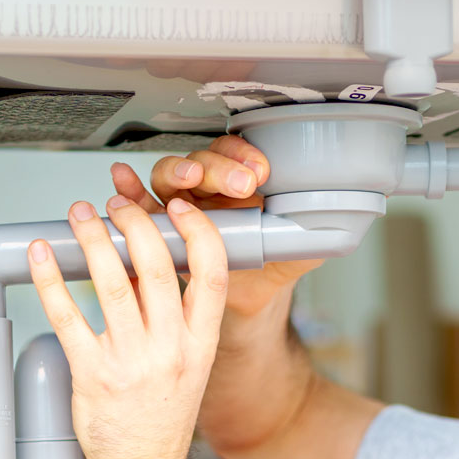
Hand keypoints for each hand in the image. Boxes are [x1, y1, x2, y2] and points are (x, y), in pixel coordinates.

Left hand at [27, 194, 228, 458]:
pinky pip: (68, 317)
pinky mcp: (93, 375)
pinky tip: (41, 256)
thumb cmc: (162, 416)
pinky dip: (52, 280)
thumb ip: (171, 314)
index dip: (197, 231)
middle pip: (158, 267)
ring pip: (112, 284)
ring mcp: (132, 363)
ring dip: (93, 240)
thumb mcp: (188, 363)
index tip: (178, 206)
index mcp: (202, 343)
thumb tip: (142, 258)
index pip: (212, 274)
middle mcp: (171, 350)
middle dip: (135, 224)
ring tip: (80, 215)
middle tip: (116, 205)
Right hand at [110, 136, 322, 317]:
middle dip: (220, 166)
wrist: (243, 305)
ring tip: (190, 178)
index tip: (261, 171)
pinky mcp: (158, 227)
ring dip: (178, 171)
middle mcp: (209, 187)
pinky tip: (122, 180)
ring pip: (170, 175)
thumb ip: (310, 235)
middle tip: (239, 183)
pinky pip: (139, 205)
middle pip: (204, 160)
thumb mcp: (296, 252)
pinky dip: (128, 190)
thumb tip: (337, 224)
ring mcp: (181, 204)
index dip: (245, 155)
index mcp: (242, 183)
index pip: (239, 153)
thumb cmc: (268, 269)